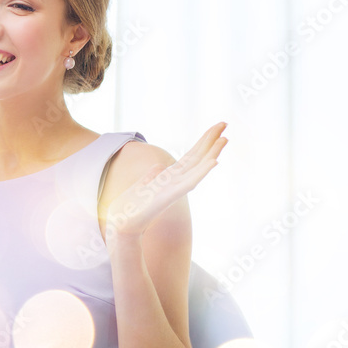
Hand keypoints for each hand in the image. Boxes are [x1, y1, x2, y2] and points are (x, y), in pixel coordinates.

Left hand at [105, 122, 227, 240]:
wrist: (122, 224)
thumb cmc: (131, 208)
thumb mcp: (141, 186)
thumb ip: (151, 176)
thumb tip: (158, 167)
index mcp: (169, 177)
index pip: (190, 156)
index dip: (202, 142)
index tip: (216, 127)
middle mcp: (176, 181)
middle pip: (197, 157)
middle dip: (210, 140)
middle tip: (225, 123)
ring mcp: (175, 189)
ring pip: (197, 167)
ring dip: (212, 153)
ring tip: (225, 139)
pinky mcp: (170, 196)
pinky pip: (189, 182)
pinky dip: (202, 171)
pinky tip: (213, 162)